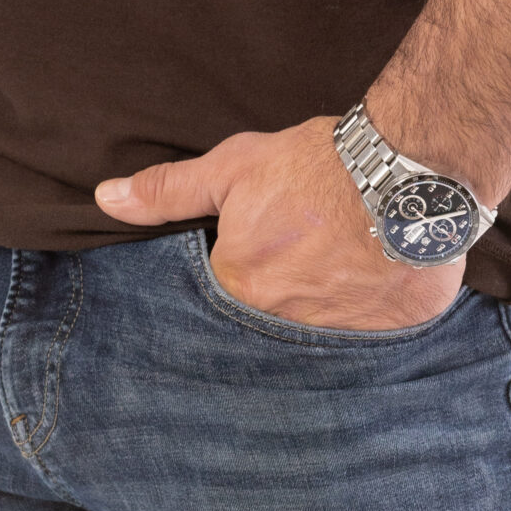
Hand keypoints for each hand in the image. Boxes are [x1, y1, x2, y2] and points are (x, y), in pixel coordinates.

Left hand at [94, 115, 462, 330]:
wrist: (405, 169)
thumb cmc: (314, 165)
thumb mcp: (233, 168)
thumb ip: (168, 191)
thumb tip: (105, 198)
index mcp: (239, 289)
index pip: (216, 303)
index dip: (232, 276)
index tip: (254, 256)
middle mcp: (282, 328)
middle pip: (263, 326)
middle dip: (274, 302)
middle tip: (296, 266)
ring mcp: (336, 341)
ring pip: (311, 339)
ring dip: (315, 314)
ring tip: (330, 276)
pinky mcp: (385, 340)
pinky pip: (363, 345)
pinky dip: (361, 322)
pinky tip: (366, 293)